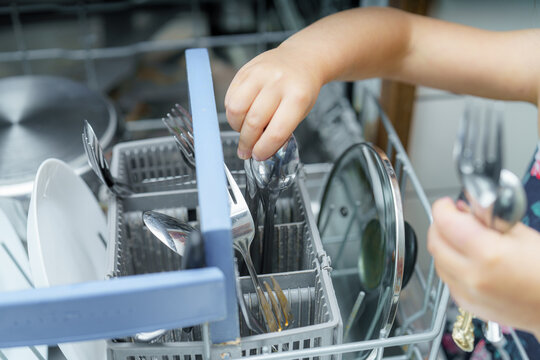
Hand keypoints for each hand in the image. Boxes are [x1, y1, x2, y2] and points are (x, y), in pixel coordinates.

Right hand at [224, 45, 322, 159]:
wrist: (300, 59)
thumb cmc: (301, 88)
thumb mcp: (301, 111)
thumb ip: (281, 130)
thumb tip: (260, 150)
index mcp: (298, 96)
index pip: (277, 131)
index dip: (264, 149)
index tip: (258, 156)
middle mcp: (277, 83)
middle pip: (254, 121)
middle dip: (247, 142)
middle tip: (246, 151)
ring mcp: (259, 74)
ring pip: (236, 109)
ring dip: (236, 127)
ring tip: (243, 131)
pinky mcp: (245, 70)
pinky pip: (230, 97)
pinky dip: (232, 113)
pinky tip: (241, 117)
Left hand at [428, 197, 539, 337]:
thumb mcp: (521, 233)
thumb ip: (488, 215)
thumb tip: (466, 202)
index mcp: (487, 254)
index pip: (445, 222)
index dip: (443, 207)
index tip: (446, 204)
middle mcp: (471, 276)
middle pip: (435, 241)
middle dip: (439, 225)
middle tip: (453, 218)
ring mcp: (467, 293)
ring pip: (437, 260)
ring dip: (444, 245)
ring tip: (463, 238)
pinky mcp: (466, 304)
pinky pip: (446, 277)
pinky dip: (450, 264)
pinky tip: (467, 259)